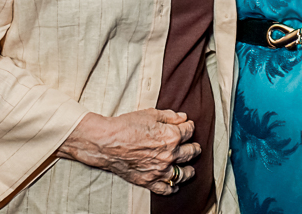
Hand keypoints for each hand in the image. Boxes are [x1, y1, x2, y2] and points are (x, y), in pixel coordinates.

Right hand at [57, 109, 198, 195]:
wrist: (107, 142)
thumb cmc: (126, 126)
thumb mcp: (150, 114)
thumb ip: (169, 116)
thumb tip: (183, 117)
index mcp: (171, 136)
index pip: (189, 132)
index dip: (190, 127)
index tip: (188, 126)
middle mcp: (169, 155)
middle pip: (190, 153)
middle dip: (194, 147)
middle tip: (194, 147)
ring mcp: (160, 170)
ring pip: (183, 174)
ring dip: (188, 170)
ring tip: (190, 169)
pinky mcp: (149, 181)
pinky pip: (166, 189)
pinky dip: (173, 187)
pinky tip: (175, 185)